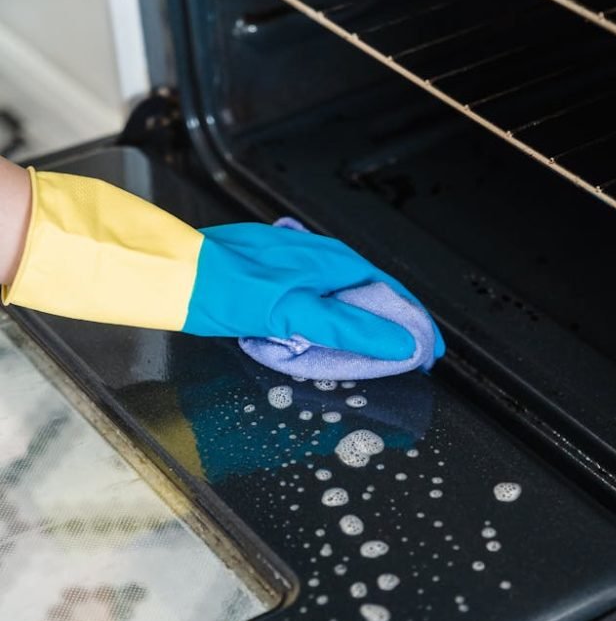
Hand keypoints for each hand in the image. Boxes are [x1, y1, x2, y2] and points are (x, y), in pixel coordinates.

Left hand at [185, 223, 431, 359]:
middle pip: (373, 297)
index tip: (430, 353)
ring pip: (347, 300)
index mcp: (334, 263)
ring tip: (379, 355)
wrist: (179, 275)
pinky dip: (335, 323)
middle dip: (395, 327)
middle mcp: (322, 260)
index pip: (393, 294)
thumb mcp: (298, 312)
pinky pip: (320, 303)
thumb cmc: (231, 288)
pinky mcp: (278, 279)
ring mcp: (299, 269)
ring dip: (366, 326)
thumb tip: (400, 341)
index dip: (414, 324)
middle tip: (410, 359)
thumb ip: (350, 328)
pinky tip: (330, 339)